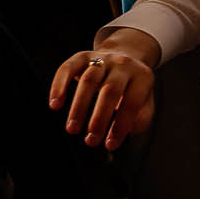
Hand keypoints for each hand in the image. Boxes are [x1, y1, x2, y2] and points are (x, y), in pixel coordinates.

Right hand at [49, 30, 160, 149]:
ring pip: (89, 81)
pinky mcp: (82, 56)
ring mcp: (103, 58)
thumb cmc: (132, 85)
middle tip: (90, 140)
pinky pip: (68, 69)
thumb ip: (141, 116)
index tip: (110, 145)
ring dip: (79, 107)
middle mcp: (124, 65)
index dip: (121, 125)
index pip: (133, 103)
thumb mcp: (145, 98)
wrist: (127, 53)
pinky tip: (55, 105)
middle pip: (110, 91)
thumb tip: (128, 131)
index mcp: (143, 77)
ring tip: (72, 129)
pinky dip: (59, 86)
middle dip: (100, 118)